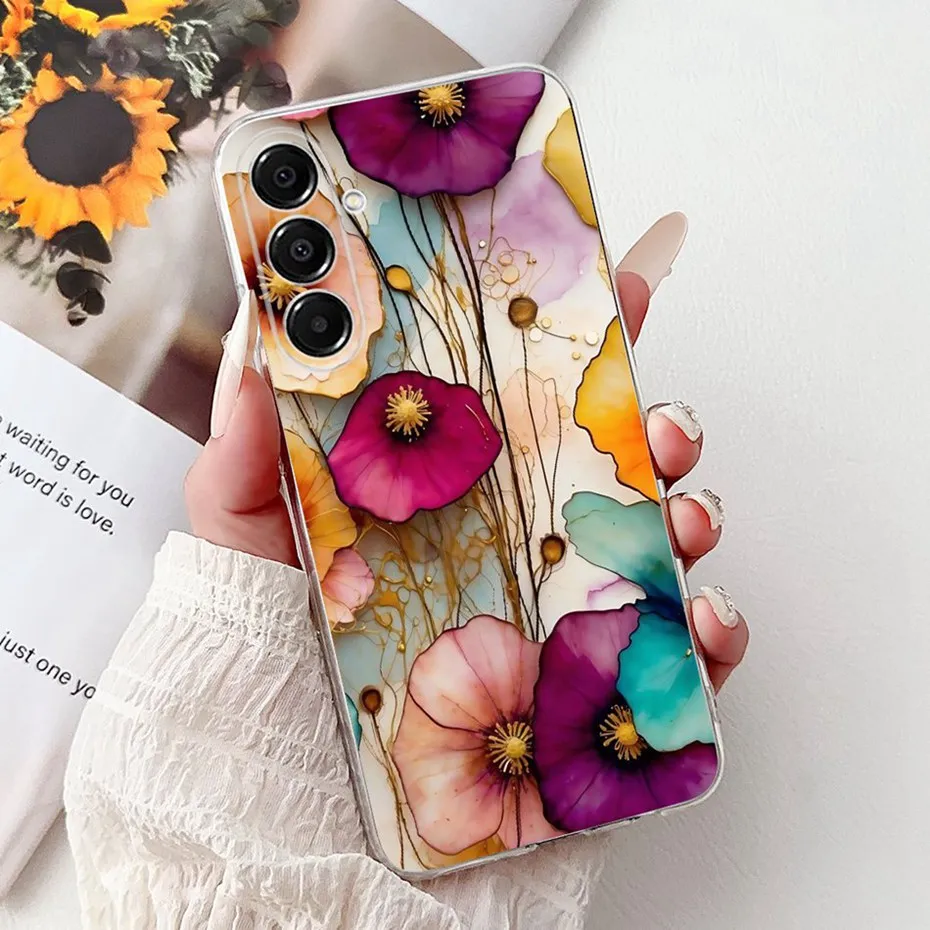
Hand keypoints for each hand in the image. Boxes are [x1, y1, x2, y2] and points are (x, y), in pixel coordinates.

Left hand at [186, 217, 748, 689]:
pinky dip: (707, 636)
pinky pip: (676, 664)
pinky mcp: (593, 696)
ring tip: (682, 514)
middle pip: (614, 468)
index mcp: (457, 493)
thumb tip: (257, 349)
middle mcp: (519, 543)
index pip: (529, 407)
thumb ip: (246, 452)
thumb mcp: (247, 536)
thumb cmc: (275, 652)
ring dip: (691, 516)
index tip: (615, 288)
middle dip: (656, 428)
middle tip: (656, 420)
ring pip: (659, 550)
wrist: (298, 780)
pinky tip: (699, 618)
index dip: (580, 346)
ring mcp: (562, 615)